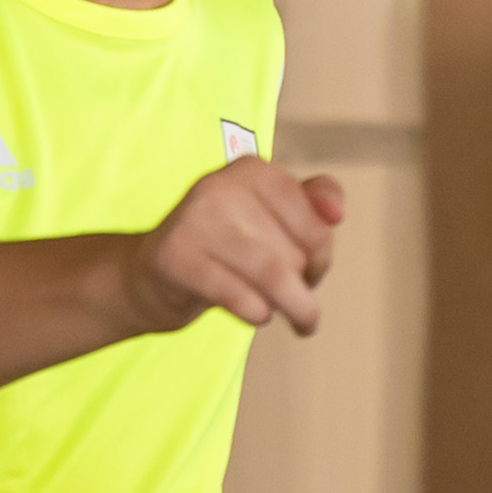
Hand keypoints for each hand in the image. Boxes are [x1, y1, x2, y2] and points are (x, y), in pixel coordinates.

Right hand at [129, 159, 342, 338]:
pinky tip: (256, 313)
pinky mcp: (176, 258)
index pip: (317, 223)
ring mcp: (195, 220)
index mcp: (252, 169)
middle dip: (305, 283)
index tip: (310, 268)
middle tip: (292, 293)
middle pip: (297, 253)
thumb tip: (336, 213)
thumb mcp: (274, 215)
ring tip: (303, 323)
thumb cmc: (228, 246)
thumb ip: (316, 201)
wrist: (155, 274)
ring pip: (275, 277)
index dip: (322, 255)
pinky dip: (259, 314)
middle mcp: (221, 185)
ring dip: (297, 308)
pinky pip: (242, 298)